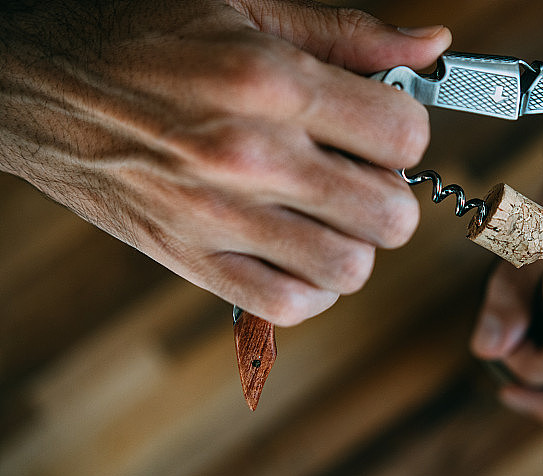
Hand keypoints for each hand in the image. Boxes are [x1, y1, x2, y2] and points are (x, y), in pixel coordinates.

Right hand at [0, 0, 450, 325]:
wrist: (36, 85)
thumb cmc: (139, 35)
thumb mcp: (245, 4)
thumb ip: (348, 32)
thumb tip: (430, 48)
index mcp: (272, 82)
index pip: (404, 136)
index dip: (406, 133)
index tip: (380, 129)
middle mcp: (251, 156)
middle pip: (390, 215)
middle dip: (390, 195)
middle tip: (358, 175)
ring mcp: (219, 217)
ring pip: (348, 269)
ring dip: (354, 245)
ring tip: (327, 215)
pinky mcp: (190, 259)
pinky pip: (288, 304)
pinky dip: (311, 287)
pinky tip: (297, 251)